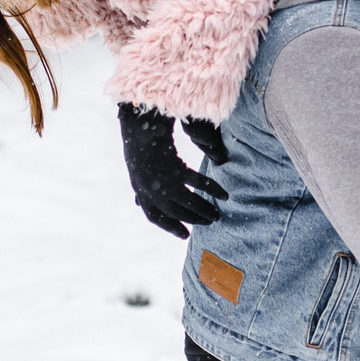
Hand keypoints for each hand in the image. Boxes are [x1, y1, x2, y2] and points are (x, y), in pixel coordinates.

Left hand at [118, 104, 225, 236]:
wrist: (140, 125)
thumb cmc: (139, 146)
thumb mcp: (136, 170)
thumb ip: (140, 188)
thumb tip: (137, 203)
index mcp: (141, 190)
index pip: (154, 216)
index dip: (169, 227)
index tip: (184, 235)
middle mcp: (151, 190)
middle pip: (175, 213)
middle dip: (193, 219)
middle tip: (209, 222)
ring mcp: (163, 182)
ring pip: (188, 203)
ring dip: (204, 210)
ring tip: (217, 214)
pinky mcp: (176, 170)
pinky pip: (198, 184)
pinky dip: (212, 189)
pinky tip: (223, 194)